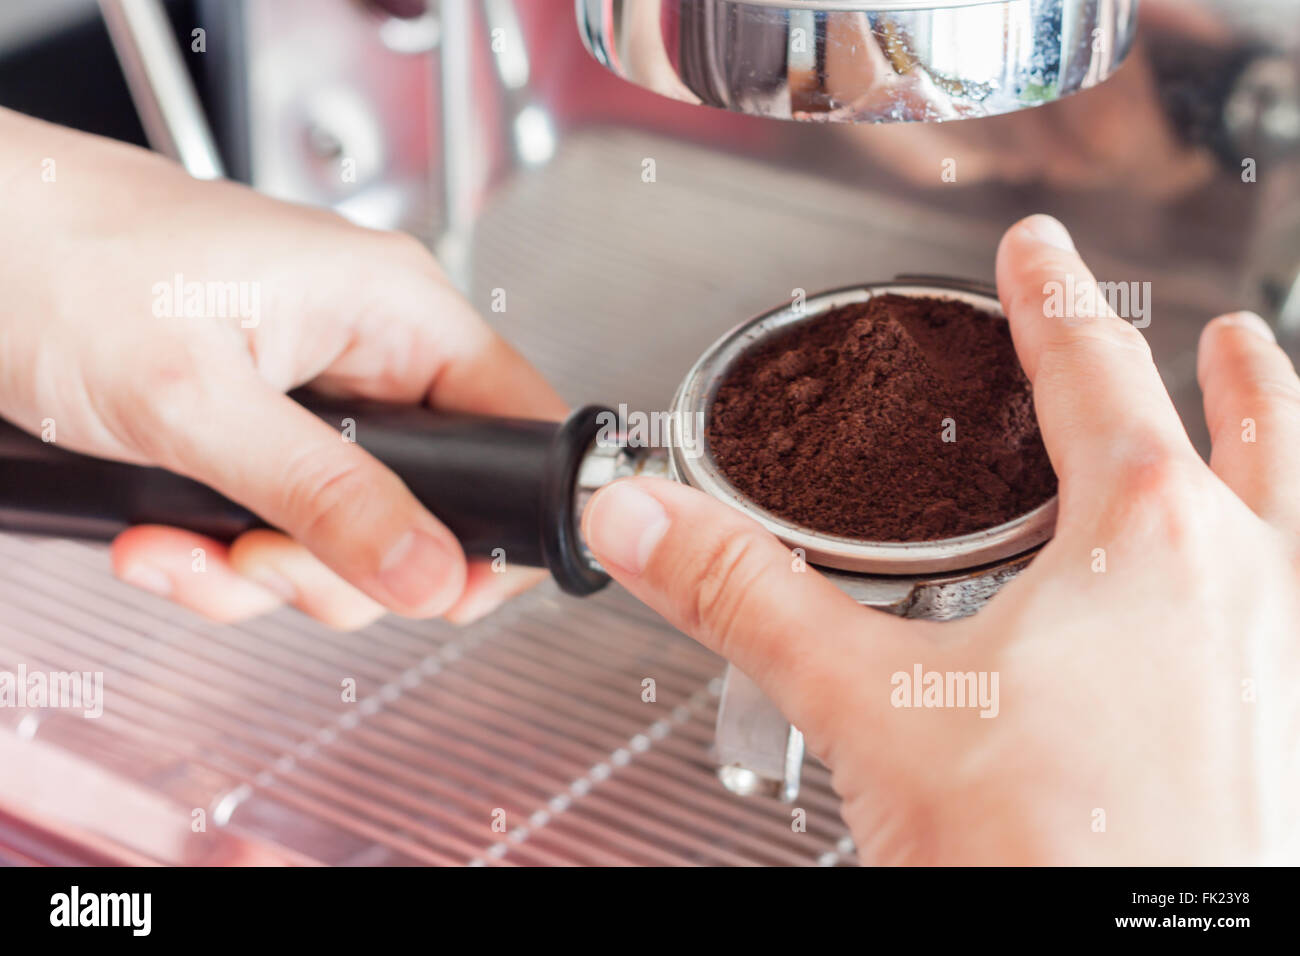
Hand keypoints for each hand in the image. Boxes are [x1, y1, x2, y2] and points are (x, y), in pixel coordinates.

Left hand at [0, 108, 566, 628]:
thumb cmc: (61, 259)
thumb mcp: (197, 400)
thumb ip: (324, 495)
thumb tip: (430, 570)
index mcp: (395, 310)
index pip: (521, 427)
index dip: (503, 520)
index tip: (442, 585)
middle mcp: (371, 352)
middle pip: (434, 506)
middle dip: (345, 566)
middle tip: (267, 565)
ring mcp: (316, 398)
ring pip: (353, 533)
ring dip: (267, 570)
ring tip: (187, 546)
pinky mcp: (263, 430)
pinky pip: (285, 525)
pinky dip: (221, 556)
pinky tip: (160, 539)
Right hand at [581, 215, 1299, 863]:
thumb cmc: (1050, 856)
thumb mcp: (870, 706)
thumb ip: (745, 596)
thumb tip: (644, 518)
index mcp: (1148, 537)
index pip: (1093, 371)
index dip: (1053, 298)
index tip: (1039, 251)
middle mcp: (1253, 581)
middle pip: (1252, 427)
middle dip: (1227, 369)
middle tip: (1213, 333)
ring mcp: (1295, 660)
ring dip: (1287, 446)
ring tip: (1272, 409)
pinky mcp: (1297, 738)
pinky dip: (1289, 561)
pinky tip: (1248, 610)